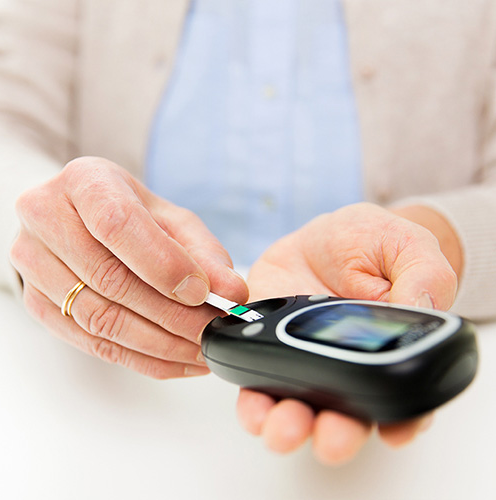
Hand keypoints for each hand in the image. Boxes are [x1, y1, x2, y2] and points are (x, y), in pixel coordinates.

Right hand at [10, 157, 247, 377]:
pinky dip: (141, 359)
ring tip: (199, 351)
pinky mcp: (37, 303)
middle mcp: (47, 217)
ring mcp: (33, 263)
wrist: (83, 221)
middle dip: (171, 315)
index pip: (118, 225)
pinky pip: (91, 343)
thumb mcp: (173, 220)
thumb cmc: (133, 215)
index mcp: (85, 182)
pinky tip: (176, 360)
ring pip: (98, 318)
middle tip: (211, 332)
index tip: (201, 293)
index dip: (163, 265)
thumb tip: (232, 292)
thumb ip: (204, 253)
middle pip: (109, 279)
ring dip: (159, 344)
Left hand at [238, 203, 457, 464]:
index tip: (394, 432)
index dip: (401, 421)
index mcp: (386, 351)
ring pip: (295, 405)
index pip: (401, 400)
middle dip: (335, 433)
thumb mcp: (410, 249)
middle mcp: (344, 366)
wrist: (327, 235)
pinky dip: (250, 392)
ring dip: (287, 423)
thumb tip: (418, 309)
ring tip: (280, 427)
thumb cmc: (375, 244)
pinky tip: (251, 397)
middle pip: (343, 415)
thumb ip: (422, 278)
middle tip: (330, 437)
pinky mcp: (266, 341)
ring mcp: (303, 357)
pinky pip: (255, 373)